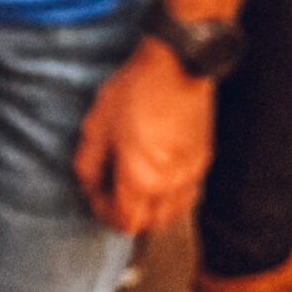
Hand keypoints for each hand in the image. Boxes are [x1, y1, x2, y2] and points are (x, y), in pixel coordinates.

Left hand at [71, 39, 215, 233]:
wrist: (177, 66)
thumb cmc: (135, 91)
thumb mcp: (97, 125)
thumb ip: (89, 162)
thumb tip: (89, 184)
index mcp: (141, 179)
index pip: (124, 221)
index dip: (103, 211)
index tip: (94, 193)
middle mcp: (171, 186)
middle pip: (148, 224)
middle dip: (125, 214)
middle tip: (109, 192)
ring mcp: (191, 176)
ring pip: (171, 214)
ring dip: (149, 209)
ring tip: (132, 187)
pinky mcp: (203, 162)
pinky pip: (186, 196)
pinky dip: (169, 198)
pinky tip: (157, 178)